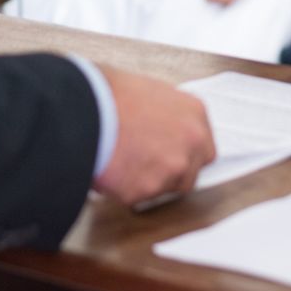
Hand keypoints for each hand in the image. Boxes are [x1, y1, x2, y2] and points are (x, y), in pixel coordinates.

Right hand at [93, 67, 215, 206]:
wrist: (87, 107)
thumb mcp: (152, 92)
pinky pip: (137, 197)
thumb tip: (164, 129)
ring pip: (165, 189)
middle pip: (190, 174)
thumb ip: (169, 116)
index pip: (204, 148)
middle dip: (170, 174)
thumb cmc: (112, 94)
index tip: (170, 155)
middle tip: (144, 164)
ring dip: (147, 183)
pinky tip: (111, 168)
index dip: (185, 155)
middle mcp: (191, 143)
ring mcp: (172, 169)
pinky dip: (124, 189)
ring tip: (122, 161)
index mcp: (194, 115)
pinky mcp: (147, 190)